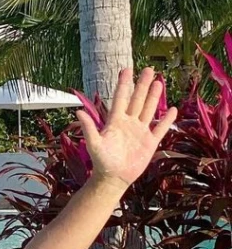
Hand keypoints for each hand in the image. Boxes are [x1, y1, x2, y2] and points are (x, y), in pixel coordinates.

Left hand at [76, 67, 177, 188]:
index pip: (120, 98)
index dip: (124, 84)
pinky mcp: (150, 142)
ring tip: (159, 82)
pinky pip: (160, 128)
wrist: (113, 178)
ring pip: (148, 110)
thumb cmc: (101, 161)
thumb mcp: (94, 144)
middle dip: (143, 85)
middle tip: (149, 69)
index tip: (127, 69)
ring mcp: (140, 131)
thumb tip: (78, 111)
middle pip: (137, 100)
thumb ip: (89, 127)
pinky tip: (172, 109)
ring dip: (154, 97)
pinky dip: (166, 119)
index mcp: (115, 121)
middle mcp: (128, 123)